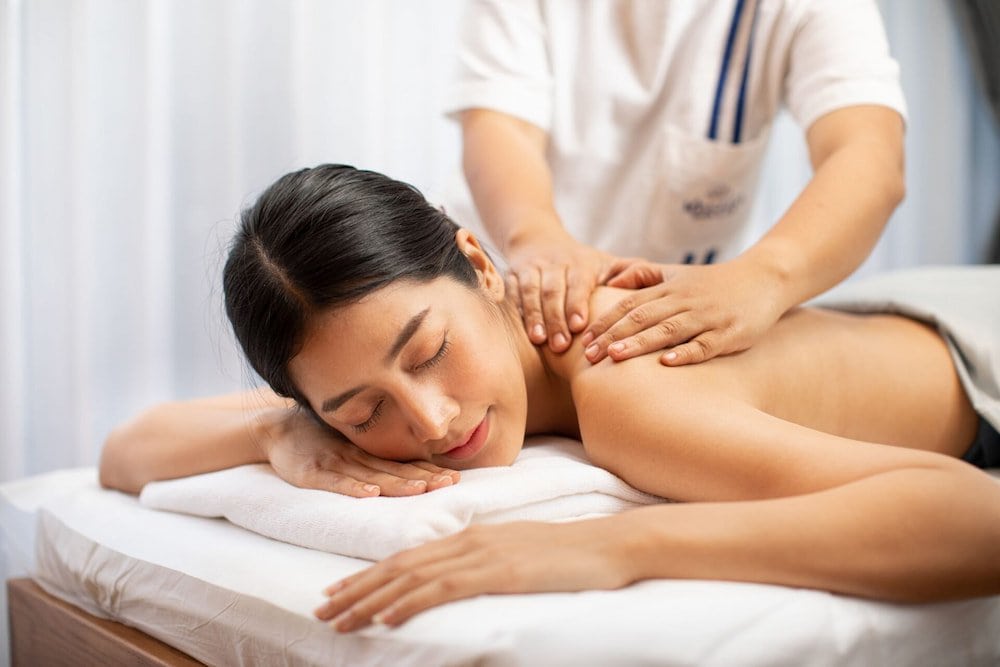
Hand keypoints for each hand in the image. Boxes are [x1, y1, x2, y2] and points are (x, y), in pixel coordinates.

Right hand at [265, 409, 459, 497]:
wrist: (276, 428)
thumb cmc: (318, 441)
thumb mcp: (349, 448)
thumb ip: (376, 462)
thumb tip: (414, 475)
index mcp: (367, 454)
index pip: (404, 465)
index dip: (429, 471)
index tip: (455, 479)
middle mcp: (355, 457)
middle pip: (394, 470)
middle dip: (424, 478)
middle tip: (450, 484)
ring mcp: (333, 463)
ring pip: (370, 475)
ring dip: (396, 484)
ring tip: (420, 491)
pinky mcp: (310, 473)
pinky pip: (334, 481)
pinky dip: (352, 487)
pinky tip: (369, 494)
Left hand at [314, 517, 634, 630]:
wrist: (607, 544)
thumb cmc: (569, 553)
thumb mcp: (519, 553)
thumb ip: (485, 561)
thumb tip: (460, 580)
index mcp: (471, 535)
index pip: (408, 557)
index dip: (369, 575)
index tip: (340, 592)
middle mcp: (468, 540)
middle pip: (399, 566)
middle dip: (357, 589)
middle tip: (322, 609)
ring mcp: (482, 554)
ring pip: (412, 577)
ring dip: (371, 600)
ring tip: (340, 619)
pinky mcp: (498, 572)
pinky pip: (444, 588)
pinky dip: (411, 601)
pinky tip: (388, 617)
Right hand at [505, 231, 624, 352]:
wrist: (536, 238)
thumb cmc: (581, 263)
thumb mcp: (606, 262)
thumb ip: (632, 273)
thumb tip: (653, 288)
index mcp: (580, 263)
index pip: (578, 283)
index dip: (576, 303)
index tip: (578, 326)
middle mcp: (553, 263)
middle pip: (553, 291)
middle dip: (555, 318)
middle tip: (560, 346)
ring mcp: (530, 269)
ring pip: (530, 292)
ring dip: (534, 316)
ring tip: (538, 340)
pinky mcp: (511, 275)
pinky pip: (511, 293)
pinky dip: (516, 311)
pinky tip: (520, 332)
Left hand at [582, 258, 788, 365]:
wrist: (764, 278)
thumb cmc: (714, 281)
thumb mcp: (677, 273)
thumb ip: (644, 275)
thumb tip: (610, 282)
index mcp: (669, 289)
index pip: (629, 304)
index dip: (605, 320)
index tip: (582, 338)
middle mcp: (684, 301)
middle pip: (643, 317)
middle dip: (613, 335)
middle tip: (587, 354)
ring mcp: (707, 317)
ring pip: (669, 330)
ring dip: (640, 343)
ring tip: (615, 356)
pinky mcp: (730, 333)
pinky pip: (705, 345)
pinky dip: (686, 353)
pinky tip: (667, 363)